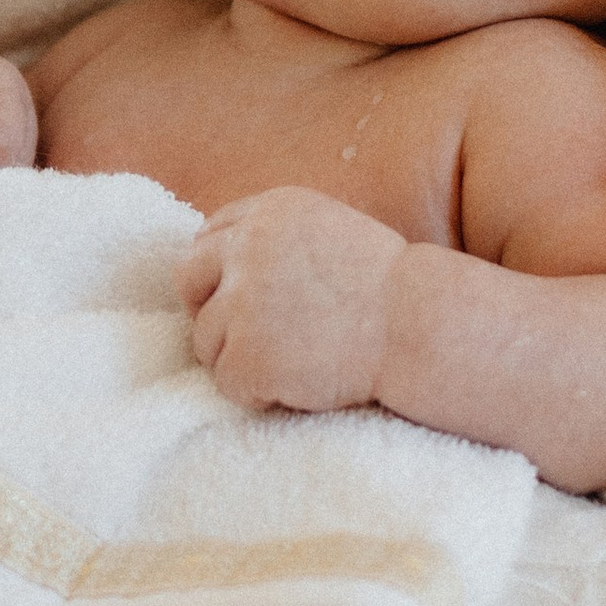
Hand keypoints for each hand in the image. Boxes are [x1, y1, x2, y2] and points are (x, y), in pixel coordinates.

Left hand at [180, 185, 402, 411]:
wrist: (417, 327)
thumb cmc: (387, 290)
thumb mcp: (329, 233)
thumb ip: (275, 240)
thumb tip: (225, 266)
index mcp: (269, 213)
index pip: (210, 235)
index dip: (217, 270)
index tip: (236, 294)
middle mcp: (247, 250)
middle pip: (188, 279)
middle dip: (206, 308)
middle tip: (239, 335)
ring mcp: (243, 304)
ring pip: (205, 339)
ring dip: (237, 356)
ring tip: (290, 362)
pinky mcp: (247, 355)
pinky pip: (227, 382)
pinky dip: (255, 391)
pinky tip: (294, 384)